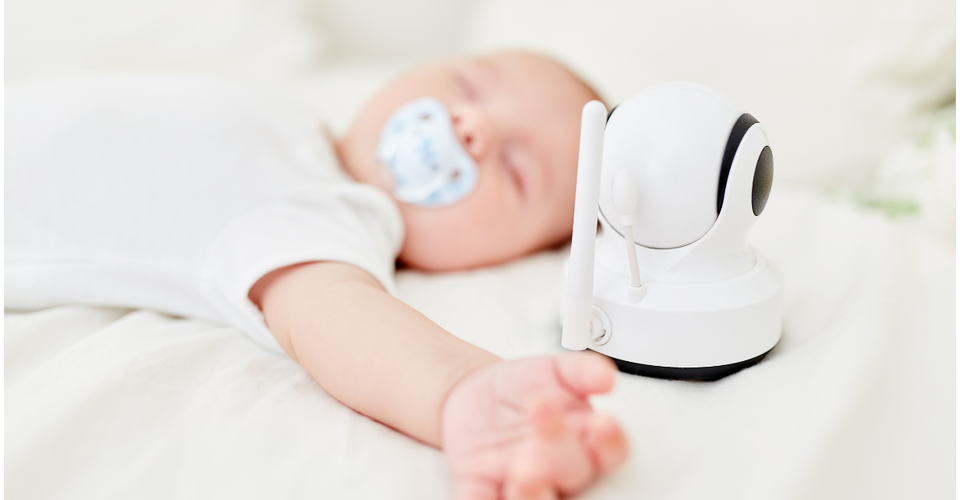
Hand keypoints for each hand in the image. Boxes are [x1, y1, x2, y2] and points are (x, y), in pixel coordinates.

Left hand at [442, 353, 627, 499]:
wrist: (477, 396)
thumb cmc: (523, 388)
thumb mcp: (553, 370)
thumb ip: (581, 372)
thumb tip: (606, 377)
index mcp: (584, 439)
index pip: (610, 451)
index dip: (609, 442)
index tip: (601, 423)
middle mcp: (559, 470)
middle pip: (574, 474)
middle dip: (560, 454)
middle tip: (542, 427)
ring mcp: (525, 483)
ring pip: (539, 499)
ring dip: (533, 492)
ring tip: (523, 471)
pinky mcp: (484, 488)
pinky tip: (481, 493)